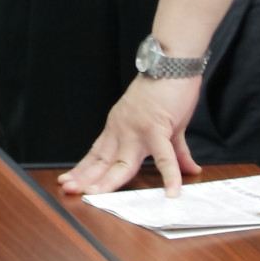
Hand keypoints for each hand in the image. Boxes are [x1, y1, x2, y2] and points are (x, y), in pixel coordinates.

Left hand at [57, 74, 203, 196]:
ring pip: (122, 162)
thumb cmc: (165, 91)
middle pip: (102, 160)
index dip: (83, 169)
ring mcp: (138, 130)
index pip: (96, 153)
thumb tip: (190, 170)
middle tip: (69, 190)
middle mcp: (122, 130)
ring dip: (109, 180)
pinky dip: (169, 175)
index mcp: (118, 128)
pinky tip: (172, 191)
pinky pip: (164, 156)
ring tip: (97, 196)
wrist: (170, 65)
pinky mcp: (158, 128)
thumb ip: (176, 152)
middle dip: (85, 177)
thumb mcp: (167, 126)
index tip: (69, 181)